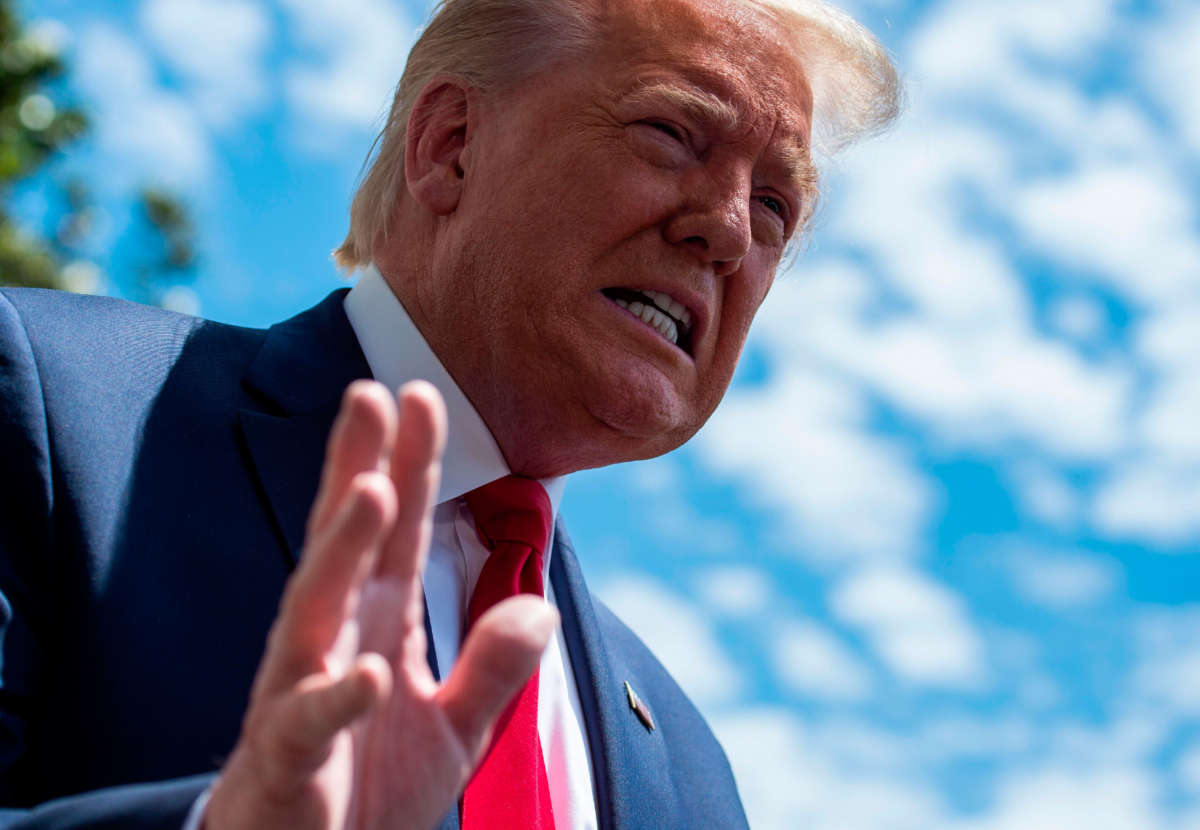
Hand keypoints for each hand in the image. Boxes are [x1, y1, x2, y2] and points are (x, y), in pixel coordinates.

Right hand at [205, 380, 557, 829]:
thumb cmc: (368, 789)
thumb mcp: (453, 729)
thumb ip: (492, 669)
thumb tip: (541, 609)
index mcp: (376, 623)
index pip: (397, 533)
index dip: (410, 465)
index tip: (421, 395)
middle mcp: (334, 640)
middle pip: (347, 543)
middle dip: (359, 468)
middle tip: (371, 392)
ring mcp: (302, 691)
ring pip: (316, 608)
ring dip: (342, 552)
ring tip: (373, 493)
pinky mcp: (287, 756)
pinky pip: (307, 720)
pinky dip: (335, 696)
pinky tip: (366, 670)